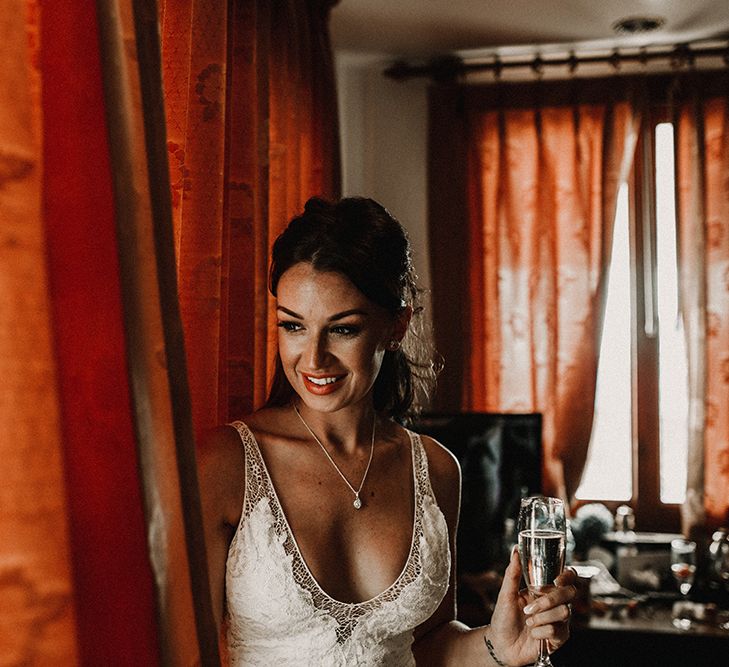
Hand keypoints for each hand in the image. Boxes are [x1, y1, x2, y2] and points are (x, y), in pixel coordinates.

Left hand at [487, 548, 575, 665]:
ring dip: (542, 617)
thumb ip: (512, 572)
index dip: (568, 576)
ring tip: (528, 621)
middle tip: (530, 608)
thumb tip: (515, 550)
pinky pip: (558, 631)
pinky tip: (533, 634)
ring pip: (565, 612)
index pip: (567, 578)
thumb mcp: (505, 593)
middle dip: (550, 600)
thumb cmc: (503, 618)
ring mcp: (559, 621)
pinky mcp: (559, 638)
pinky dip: (541, 632)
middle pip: (570, 593)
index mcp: (544, 590)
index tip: (557, 580)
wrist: (501, 644)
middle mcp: (555, 604)